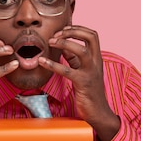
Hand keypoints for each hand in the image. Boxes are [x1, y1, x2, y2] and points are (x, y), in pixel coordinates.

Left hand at [42, 25, 119, 140]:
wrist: (98, 112)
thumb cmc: (89, 91)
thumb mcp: (83, 71)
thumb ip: (74, 58)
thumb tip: (63, 46)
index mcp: (96, 58)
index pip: (92, 34)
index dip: (77, 29)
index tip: (63, 30)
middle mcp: (96, 62)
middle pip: (91, 36)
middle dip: (73, 31)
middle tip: (56, 34)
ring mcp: (91, 72)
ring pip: (81, 50)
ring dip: (64, 43)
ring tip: (50, 42)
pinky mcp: (83, 83)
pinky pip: (67, 70)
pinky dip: (53, 64)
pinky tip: (42, 61)